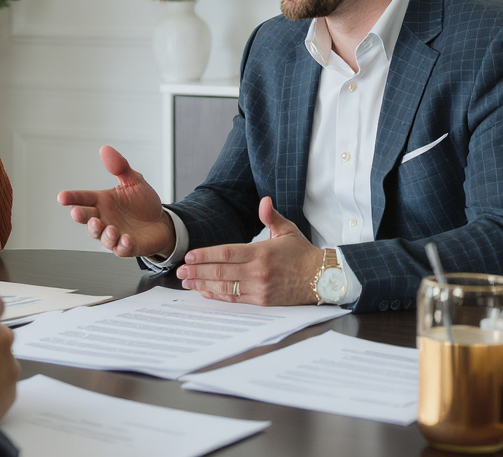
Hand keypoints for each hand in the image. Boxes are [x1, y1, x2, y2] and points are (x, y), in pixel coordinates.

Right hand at [57, 145, 172, 256]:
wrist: (161, 222)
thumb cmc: (143, 203)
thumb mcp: (133, 181)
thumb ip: (120, 167)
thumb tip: (106, 149)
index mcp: (103, 201)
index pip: (83, 198)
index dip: (72, 198)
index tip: (62, 197)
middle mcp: (104, 218)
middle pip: (87, 219)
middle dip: (82, 217)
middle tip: (78, 212)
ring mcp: (114, 234)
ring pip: (101, 236)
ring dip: (103, 233)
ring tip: (110, 228)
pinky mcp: (126, 246)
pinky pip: (121, 248)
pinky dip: (122, 245)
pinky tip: (126, 239)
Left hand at [176, 197, 323, 304]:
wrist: (322, 278)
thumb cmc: (302, 254)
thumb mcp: (287, 230)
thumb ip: (271, 216)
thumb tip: (263, 200)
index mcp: (261, 252)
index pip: (226, 253)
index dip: (205, 255)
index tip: (189, 255)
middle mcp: (258, 271)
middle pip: (220, 271)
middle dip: (197, 271)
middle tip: (180, 271)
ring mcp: (260, 288)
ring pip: (224, 287)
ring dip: (202, 285)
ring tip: (187, 282)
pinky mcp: (263, 301)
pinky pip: (235, 299)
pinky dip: (217, 295)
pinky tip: (205, 291)